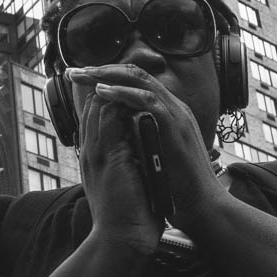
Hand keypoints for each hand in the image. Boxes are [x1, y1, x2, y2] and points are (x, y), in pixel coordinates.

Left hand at [70, 65, 224, 233]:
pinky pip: (149, 101)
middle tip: (74, 72)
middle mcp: (172, 107)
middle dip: (102, 70)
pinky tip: (103, 92)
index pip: (134, 82)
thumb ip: (138, 134)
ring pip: (140, 81)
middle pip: (134, 74)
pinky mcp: (176, 127)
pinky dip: (124, 94)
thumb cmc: (177, 183)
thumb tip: (115, 127)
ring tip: (84, 76)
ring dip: (108, 76)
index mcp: (166, 111)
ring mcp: (176, 115)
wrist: (203, 207)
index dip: (106, 76)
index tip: (79, 78)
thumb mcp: (152, 150)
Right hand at [73, 85, 161, 254]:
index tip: (122, 81)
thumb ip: (128, 162)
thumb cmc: (128, 217)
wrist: (123, 241)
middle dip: (105, 82)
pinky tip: (133, 92)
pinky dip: (120, 102)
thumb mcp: (126, 182)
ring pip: (99, 106)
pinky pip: (109, 118)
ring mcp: (96, 152)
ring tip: (127, 71)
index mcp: (94, 156)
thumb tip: (141, 149)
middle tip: (121, 66)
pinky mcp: (108, 157)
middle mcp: (90, 150)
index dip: (107, 95)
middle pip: (92, 104)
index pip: (95, 116)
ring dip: (113, 87)